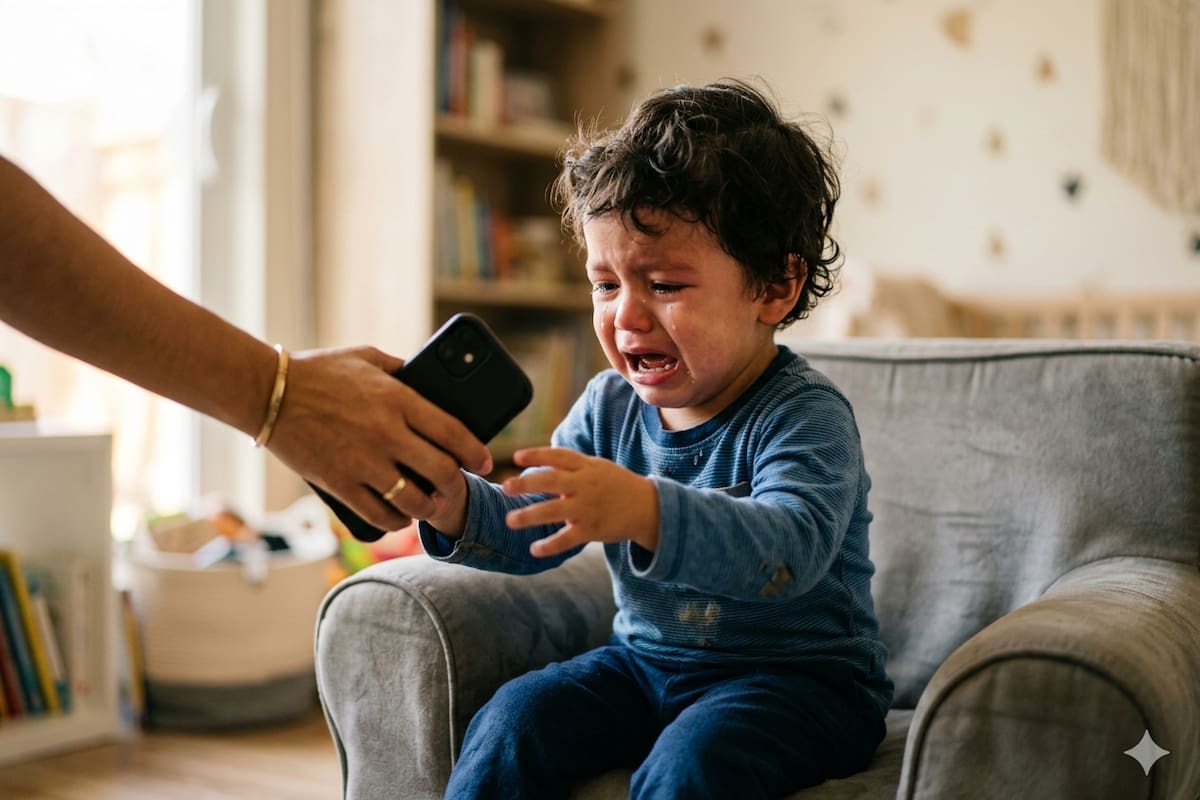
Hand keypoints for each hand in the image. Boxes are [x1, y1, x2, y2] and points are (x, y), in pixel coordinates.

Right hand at [265, 345, 488, 530]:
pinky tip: (399, 517)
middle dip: (457, 485)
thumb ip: (401, 369)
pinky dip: (395, 521)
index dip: (476, 452)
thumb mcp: (367, 358)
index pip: (453, 432)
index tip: (486, 462)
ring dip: (428, 508)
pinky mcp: (339, 484)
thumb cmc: (317, 370)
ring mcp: (363, 462)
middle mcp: (387, 433)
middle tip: (458, 487)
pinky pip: (378, 515)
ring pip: (414, 500)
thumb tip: (426, 378)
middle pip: (442, 471)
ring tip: (429, 506)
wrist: (267, 393)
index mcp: (398, 399)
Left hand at [502, 447, 657, 557]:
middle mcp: (585, 485)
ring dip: (530, 516)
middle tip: (505, 488)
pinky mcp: (592, 530)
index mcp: (586, 467)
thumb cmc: (616, 485)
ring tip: (509, 520)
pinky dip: (550, 545)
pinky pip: (568, 539)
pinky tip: (534, 550)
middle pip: (552, 482)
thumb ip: (569, 464)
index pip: (559, 456)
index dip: (537, 454)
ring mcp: (588, 508)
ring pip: (555, 511)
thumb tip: (539, 458)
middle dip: (527, 484)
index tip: (516, 457)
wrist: (648, 507)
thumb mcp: (597, 467)